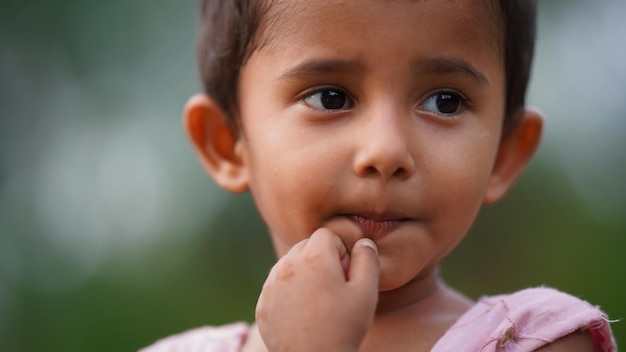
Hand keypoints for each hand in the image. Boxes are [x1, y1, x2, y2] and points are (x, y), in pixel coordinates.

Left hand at [256, 228, 379, 351]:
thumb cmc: (343, 329)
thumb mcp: (366, 293)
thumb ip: (367, 260)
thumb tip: (363, 242)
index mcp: (313, 259)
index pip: (326, 235)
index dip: (341, 251)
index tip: (345, 273)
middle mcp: (287, 266)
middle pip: (305, 246)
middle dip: (321, 259)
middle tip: (333, 287)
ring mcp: (270, 286)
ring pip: (289, 265)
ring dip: (303, 274)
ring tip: (318, 301)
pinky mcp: (262, 304)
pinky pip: (276, 286)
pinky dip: (289, 292)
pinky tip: (303, 313)